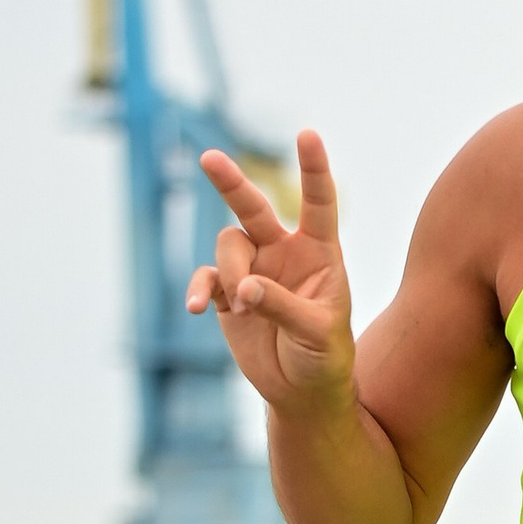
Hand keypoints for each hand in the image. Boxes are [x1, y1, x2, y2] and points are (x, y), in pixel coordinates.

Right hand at [188, 131, 354, 410]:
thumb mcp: (316, 333)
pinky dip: (201, 290)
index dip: (313, 169)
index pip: (318, 203)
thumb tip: (242, 288)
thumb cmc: (324, 357)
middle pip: (253, 208)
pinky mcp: (227, 293)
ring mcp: (252, 269)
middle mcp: (284, 252)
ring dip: (229, 271)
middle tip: (209, 159)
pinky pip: (206, 278)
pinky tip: (198, 308)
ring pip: (227, 246)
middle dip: (231, 183)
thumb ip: (282, 306)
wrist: (302, 390)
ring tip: (243, 304)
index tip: (307, 134)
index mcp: (320, 252)